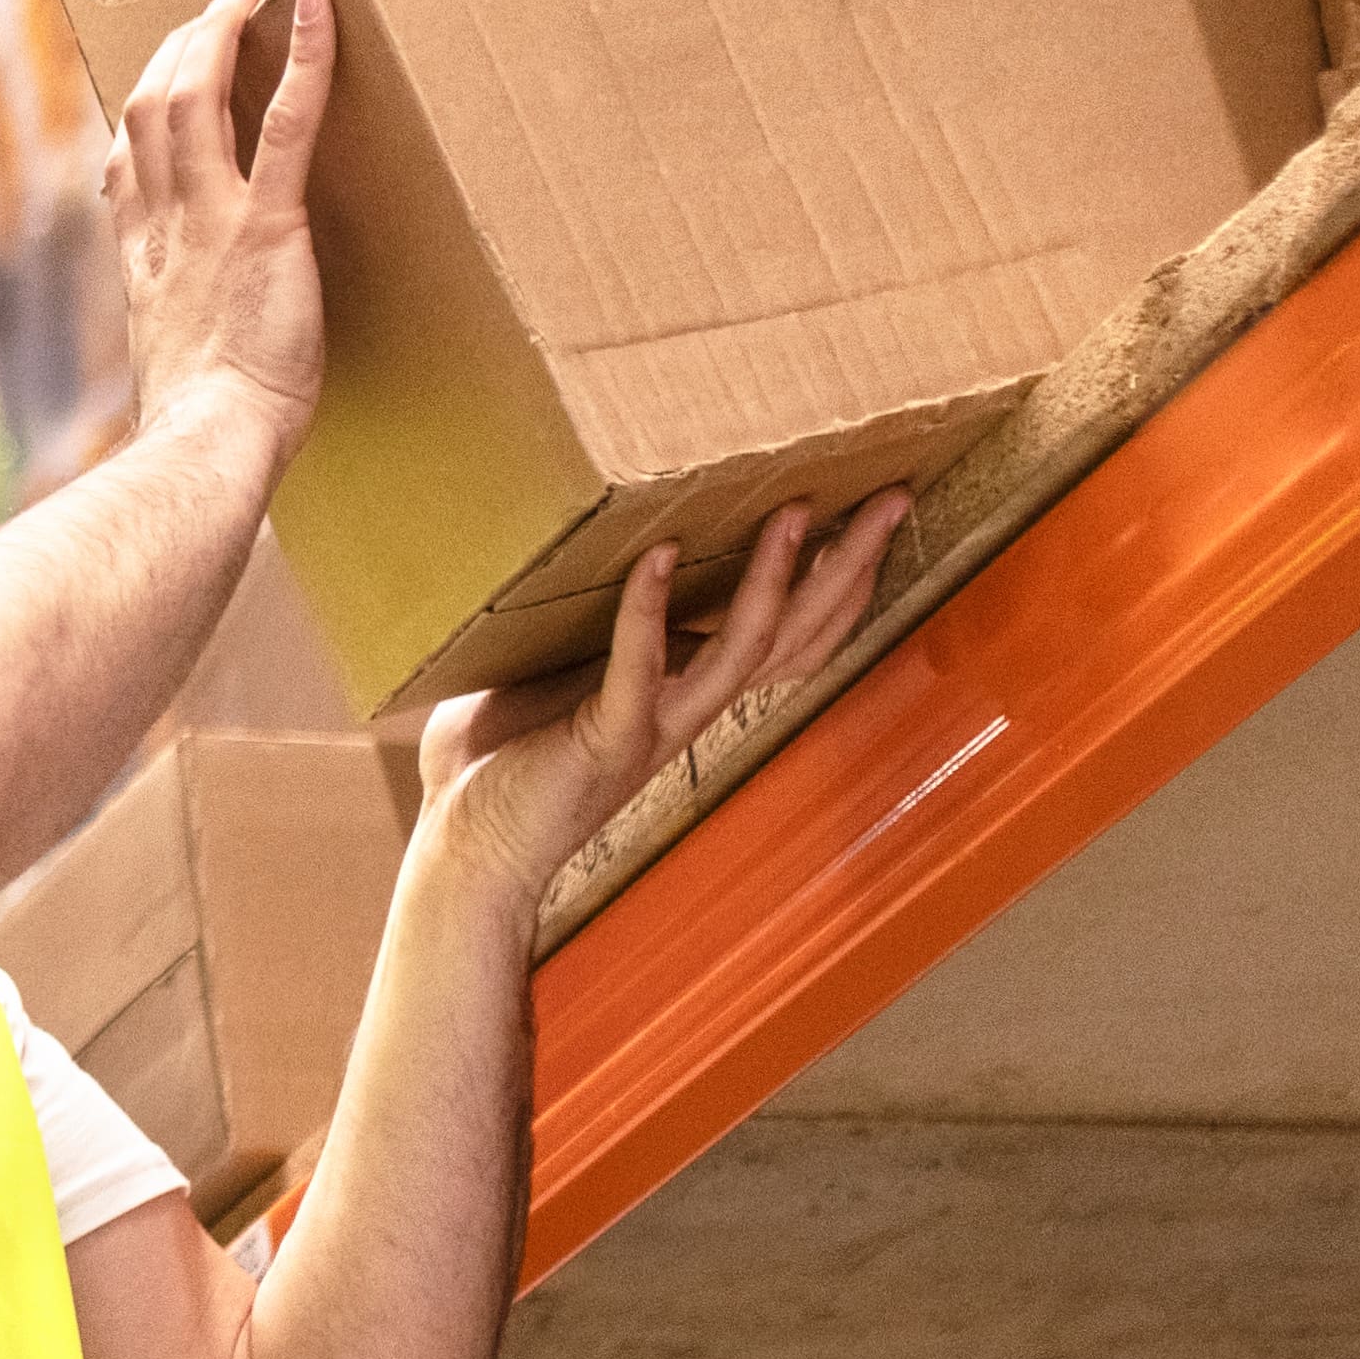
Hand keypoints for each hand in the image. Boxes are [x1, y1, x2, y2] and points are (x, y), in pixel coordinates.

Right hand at [103, 0, 333, 433]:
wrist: (211, 439)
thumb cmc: (205, 424)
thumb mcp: (173, 367)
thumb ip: (177, 330)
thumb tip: (186, 341)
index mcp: (144, 260)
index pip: (125, 163)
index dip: (137, 111)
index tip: (158, 79)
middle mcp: (166, 225)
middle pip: (150, 108)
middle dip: (178, 46)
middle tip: (216, 6)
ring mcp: (210, 218)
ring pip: (194, 98)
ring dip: (219, 31)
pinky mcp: (268, 225)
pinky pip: (284, 126)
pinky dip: (303, 61)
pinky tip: (317, 12)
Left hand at [412, 498, 907, 909]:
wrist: (465, 861)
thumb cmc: (497, 775)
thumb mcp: (548, 679)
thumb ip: (576, 632)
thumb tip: (558, 558)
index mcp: (683, 696)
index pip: (786, 637)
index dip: (835, 582)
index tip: (866, 514)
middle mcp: (686, 712)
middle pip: (795, 633)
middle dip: (849, 566)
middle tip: (894, 497)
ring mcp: (653, 726)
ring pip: (745, 649)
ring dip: (773, 579)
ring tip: (795, 511)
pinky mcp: (605, 738)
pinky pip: (639, 667)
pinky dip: (649, 611)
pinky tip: (661, 557)